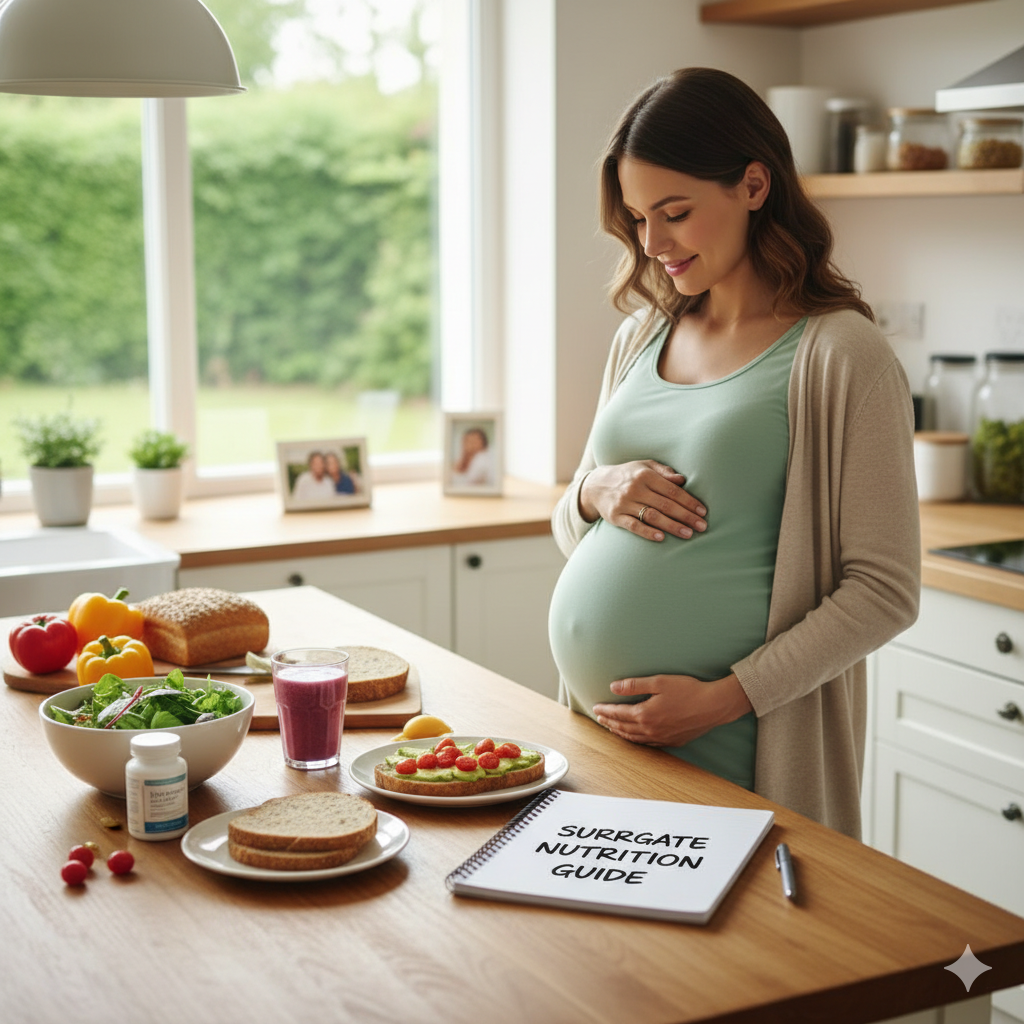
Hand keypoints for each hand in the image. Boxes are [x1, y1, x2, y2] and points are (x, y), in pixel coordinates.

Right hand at [579, 460, 706, 541]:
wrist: (595, 485)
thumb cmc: (627, 475)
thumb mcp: (644, 466)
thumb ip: (664, 472)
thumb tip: (683, 480)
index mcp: (645, 475)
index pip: (672, 490)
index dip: (689, 501)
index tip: (703, 511)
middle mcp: (635, 488)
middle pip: (665, 504)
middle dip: (686, 516)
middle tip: (702, 526)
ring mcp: (624, 503)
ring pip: (652, 516)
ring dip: (672, 526)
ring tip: (688, 534)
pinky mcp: (615, 517)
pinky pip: (633, 526)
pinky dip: (647, 532)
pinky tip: (661, 538)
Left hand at [592, 673, 752, 747]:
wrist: (713, 706)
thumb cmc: (688, 690)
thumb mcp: (659, 682)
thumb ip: (634, 685)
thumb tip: (613, 687)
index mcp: (645, 714)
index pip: (618, 713)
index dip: (606, 710)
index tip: (595, 707)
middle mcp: (650, 729)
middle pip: (623, 727)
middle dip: (609, 722)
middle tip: (599, 718)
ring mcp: (661, 737)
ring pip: (634, 738)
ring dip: (620, 732)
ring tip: (612, 728)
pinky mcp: (672, 741)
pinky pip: (648, 743)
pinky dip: (636, 740)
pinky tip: (635, 737)